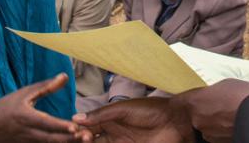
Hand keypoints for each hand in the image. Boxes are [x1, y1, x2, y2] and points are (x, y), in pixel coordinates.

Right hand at [0, 73, 86, 142]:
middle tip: (88, 136)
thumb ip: (46, 87)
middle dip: (70, 139)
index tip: (75, 128)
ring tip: (85, 140)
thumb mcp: (23, 93)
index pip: (46, 123)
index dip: (60, 126)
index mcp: (26, 117)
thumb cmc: (5, 107)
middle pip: (52, 139)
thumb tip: (65, 76)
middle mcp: (28, 133)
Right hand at [74, 97, 194, 142]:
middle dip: (82, 140)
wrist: (176, 121)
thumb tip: (76, 118)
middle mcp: (112, 133)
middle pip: (90, 140)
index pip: (87, 126)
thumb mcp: (123, 109)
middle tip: (83, 138)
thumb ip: (101, 115)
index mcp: (109, 119)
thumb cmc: (151, 110)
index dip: (78, 129)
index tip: (73, 131)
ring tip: (87, 141)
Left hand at [175, 79, 248, 142]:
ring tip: (229, 113)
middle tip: (216, 104)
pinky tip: (233, 122)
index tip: (183, 98)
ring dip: (213, 120)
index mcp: (195, 101)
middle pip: (194, 114)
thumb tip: (212, 94)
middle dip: (203, 110)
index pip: (178, 101)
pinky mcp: (218, 142)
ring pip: (206, 125)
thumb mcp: (225, 84)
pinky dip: (222, 129)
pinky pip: (216, 134)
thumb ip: (213, 91)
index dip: (181, 99)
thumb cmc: (242, 96)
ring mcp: (208, 133)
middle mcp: (197, 119)